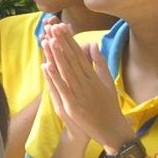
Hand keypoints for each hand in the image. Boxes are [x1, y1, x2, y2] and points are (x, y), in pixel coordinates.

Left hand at [40, 22, 134, 150]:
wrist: (112, 130)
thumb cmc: (109, 106)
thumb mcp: (108, 82)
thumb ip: (100, 63)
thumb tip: (93, 43)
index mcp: (94, 77)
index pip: (80, 55)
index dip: (70, 40)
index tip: (62, 27)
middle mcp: (87, 83)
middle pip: (72, 60)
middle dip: (62, 43)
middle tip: (53, 27)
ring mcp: (80, 95)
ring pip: (66, 72)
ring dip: (56, 56)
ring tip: (48, 40)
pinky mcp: (73, 106)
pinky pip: (62, 89)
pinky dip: (54, 77)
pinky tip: (46, 66)